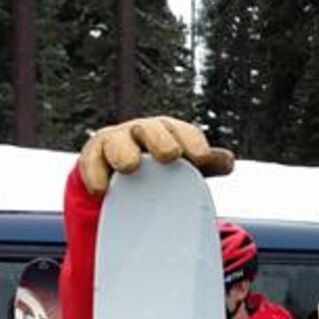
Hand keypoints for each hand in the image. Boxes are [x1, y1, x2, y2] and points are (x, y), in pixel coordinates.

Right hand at [78, 116, 234, 194]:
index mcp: (169, 131)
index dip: (194, 142)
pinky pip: (91, 162)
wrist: (122, 170)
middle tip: (170, 155)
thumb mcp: (188, 164)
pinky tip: (101, 189)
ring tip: (130, 167)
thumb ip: (209, 163)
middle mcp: (141, 131)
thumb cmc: (163, 166)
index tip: (203, 158)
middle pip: (150, 129)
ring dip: (123, 152)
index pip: (183, 131)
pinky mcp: (93, 156)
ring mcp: (115, 141)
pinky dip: (95, 175)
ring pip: (116, 141)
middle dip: (160, 140)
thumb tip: (227, 161)